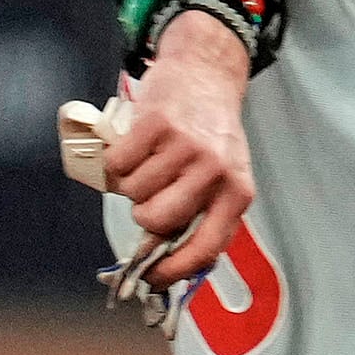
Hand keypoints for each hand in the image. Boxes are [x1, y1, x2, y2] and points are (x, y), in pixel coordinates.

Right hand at [107, 13, 257, 284]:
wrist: (205, 75)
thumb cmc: (210, 133)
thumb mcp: (223, 176)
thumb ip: (202, 214)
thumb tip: (165, 259)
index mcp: (237, 192)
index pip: (207, 246)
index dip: (175, 269)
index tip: (152, 278)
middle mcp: (215, 171)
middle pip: (155, 220)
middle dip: (144, 212)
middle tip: (153, 191)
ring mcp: (186, 147)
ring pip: (132, 192)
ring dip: (131, 180)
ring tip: (150, 160)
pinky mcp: (156, 124)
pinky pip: (117, 162)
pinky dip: (117, 158)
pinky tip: (137, 144)